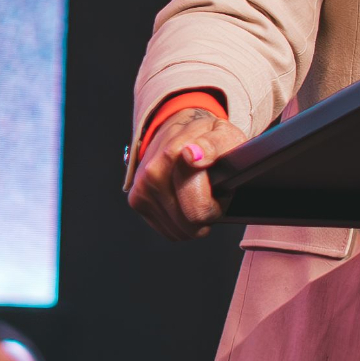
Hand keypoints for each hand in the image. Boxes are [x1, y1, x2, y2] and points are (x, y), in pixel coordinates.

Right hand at [126, 106, 250, 240]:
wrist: (174, 128)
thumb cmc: (204, 136)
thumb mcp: (223, 134)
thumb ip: (215, 144)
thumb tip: (193, 155)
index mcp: (174, 156)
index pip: (199, 209)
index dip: (218, 204)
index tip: (221, 188)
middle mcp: (152, 174)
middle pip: (190, 225)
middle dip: (207, 213)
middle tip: (212, 191)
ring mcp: (142, 189)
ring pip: (180, 231)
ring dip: (193, 217)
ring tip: (198, 192)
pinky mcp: (137, 201)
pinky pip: (169, 231)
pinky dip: (181, 221)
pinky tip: (185, 199)